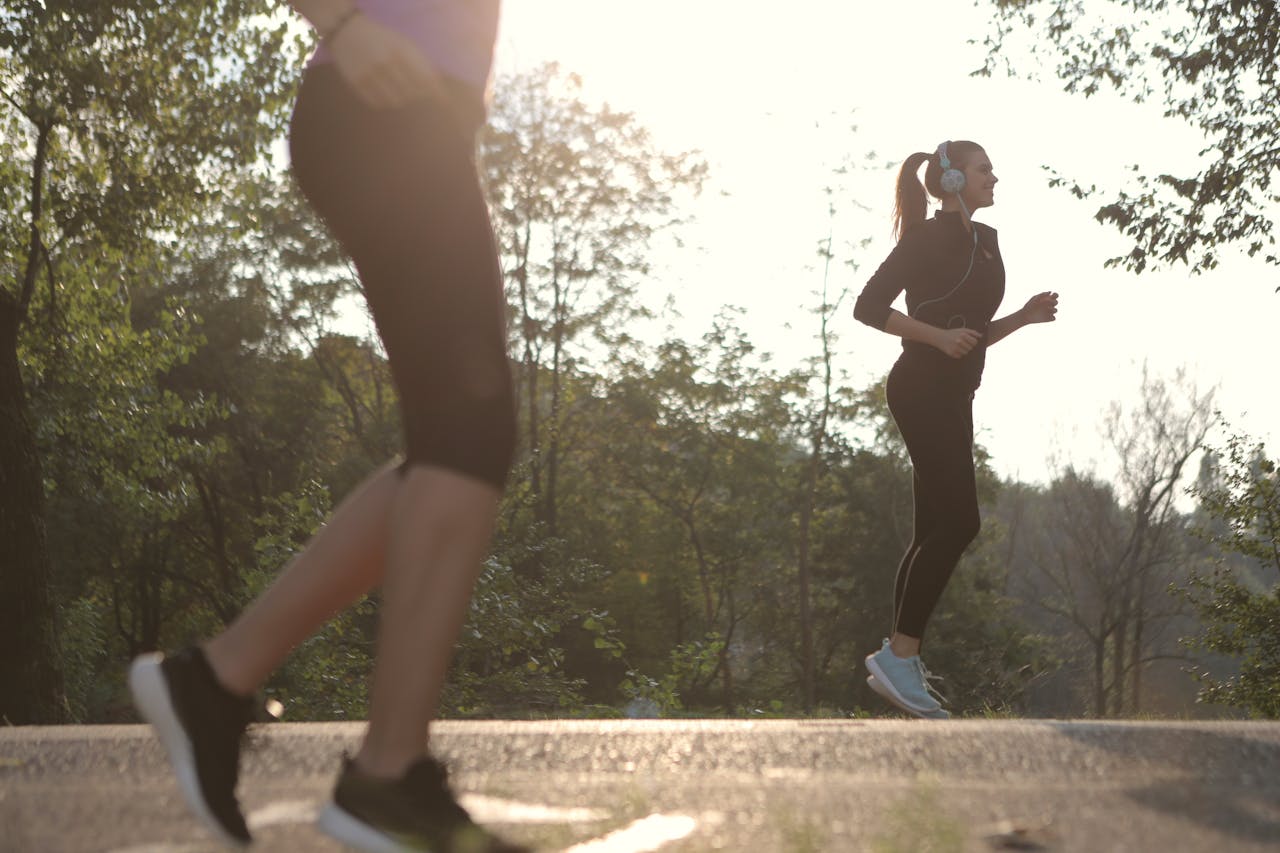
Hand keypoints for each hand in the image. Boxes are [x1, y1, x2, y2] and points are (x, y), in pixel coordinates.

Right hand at [328, 13, 443, 108]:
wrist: (345, 31)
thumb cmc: (381, 39)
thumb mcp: (402, 43)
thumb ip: (421, 62)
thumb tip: (439, 87)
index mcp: (400, 50)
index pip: (424, 78)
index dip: (436, 92)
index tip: (444, 101)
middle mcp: (385, 62)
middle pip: (412, 92)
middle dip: (417, 93)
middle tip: (414, 90)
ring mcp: (369, 73)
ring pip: (395, 101)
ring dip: (401, 99)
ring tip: (397, 89)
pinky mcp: (356, 83)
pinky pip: (378, 103)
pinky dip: (384, 101)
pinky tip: (383, 91)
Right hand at [931, 326, 982, 358]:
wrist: (939, 337)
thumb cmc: (952, 333)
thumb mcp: (962, 330)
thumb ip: (972, 332)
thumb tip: (981, 336)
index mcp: (963, 335)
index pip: (974, 342)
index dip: (973, 342)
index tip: (970, 341)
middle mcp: (959, 341)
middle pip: (970, 348)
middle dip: (968, 346)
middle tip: (963, 344)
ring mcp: (955, 348)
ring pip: (965, 353)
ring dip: (963, 350)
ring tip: (959, 346)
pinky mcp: (951, 353)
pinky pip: (959, 356)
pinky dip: (958, 354)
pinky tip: (954, 349)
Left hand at [1020, 291, 1058, 323]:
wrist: (1025, 315)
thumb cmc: (1029, 306)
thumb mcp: (1034, 299)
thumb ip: (1042, 295)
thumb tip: (1050, 292)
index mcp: (1047, 299)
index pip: (1055, 295)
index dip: (1055, 295)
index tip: (1052, 295)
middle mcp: (1049, 305)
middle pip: (1056, 302)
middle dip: (1053, 302)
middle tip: (1048, 302)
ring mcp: (1049, 312)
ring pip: (1055, 310)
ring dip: (1052, 309)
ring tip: (1046, 309)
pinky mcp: (1048, 319)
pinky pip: (1053, 318)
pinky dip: (1051, 317)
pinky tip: (1045, 316)